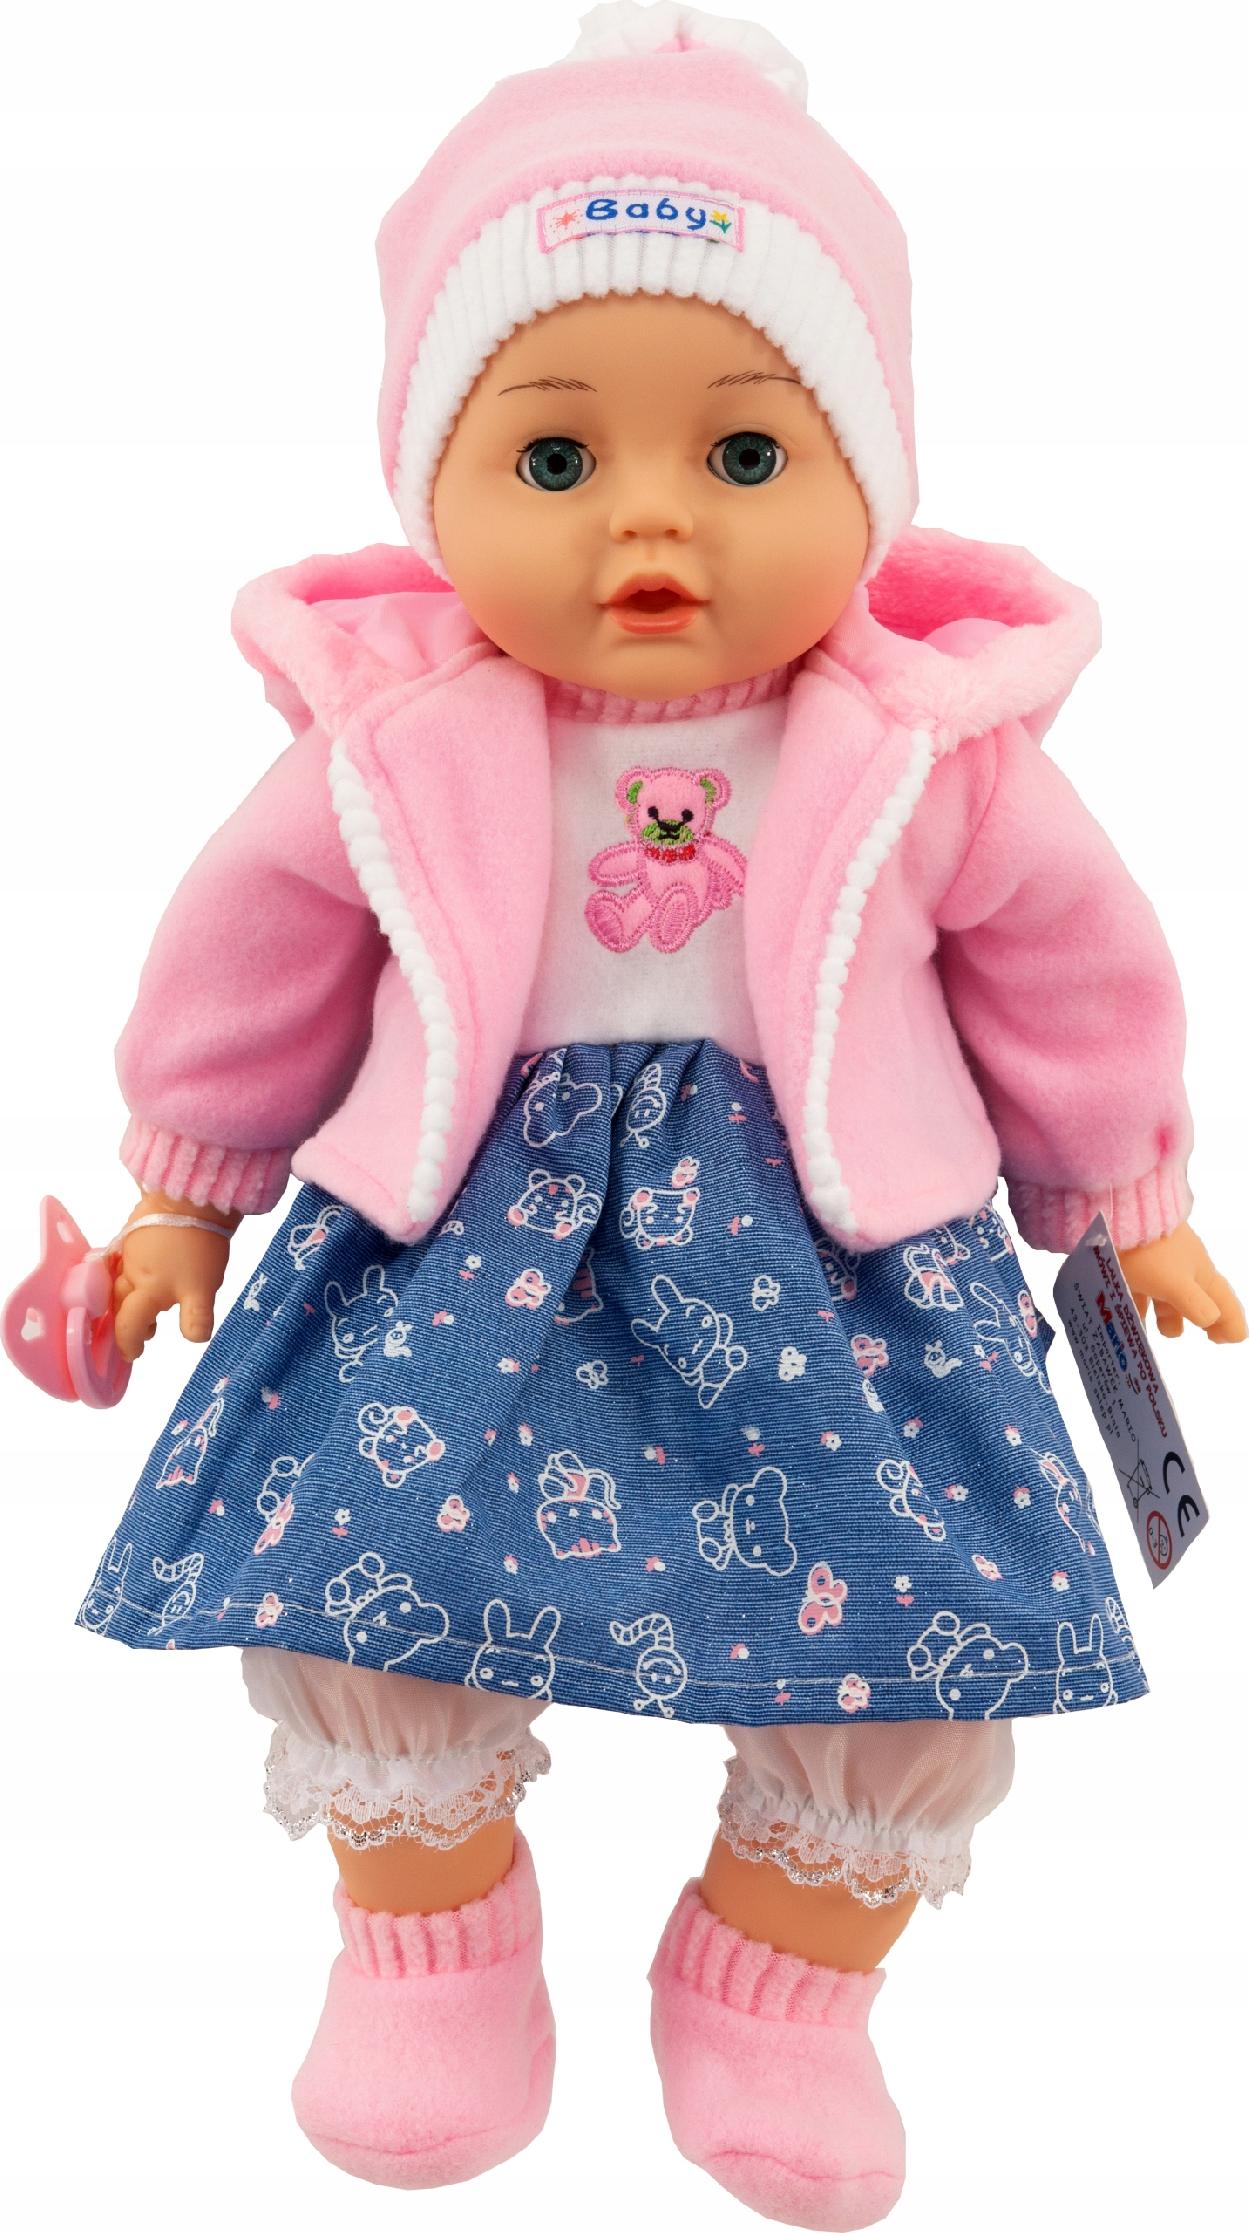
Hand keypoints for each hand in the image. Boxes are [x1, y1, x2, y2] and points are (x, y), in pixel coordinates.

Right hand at [112, 1193, 239, 1362]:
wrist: (192, 1196)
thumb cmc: (199, 1246)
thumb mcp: (204, 1288)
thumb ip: (196, 1317)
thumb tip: (194, 1340)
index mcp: (147, 1290)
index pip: (128, 1324)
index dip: (128, 1342)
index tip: (134, 1354)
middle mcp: (132, 1273)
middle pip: (119, 1304)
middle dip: (127, 1321)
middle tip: (146, 1333)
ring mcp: (130, 1251)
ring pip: (120, 1282)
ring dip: (129, 1299)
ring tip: (148, 1308)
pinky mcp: (134, 1233)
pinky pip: (124, 1262)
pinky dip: (130, 1276)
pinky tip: (144, 1275)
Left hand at [1117, 1219, 1245, 1342]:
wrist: (1118, 1210)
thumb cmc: (1152, 1252)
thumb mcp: (1176, 1283)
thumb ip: (1195, 1305)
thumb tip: (1213, 1320)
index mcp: (1201, 1275)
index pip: (1225, 1302)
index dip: (1230, 1323)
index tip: (1224, 1340)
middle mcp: (1184, 1269)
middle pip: (1195, 1300)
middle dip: (1193, 1319)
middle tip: (1190, 1336)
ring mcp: (1158, 1263)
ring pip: (1164, 1296)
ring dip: (1160, 1316)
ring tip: (1146, 1334)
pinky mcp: (1134, 1259)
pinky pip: (1139, 1288)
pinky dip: (1135, 1305)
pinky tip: (1121, 1318)